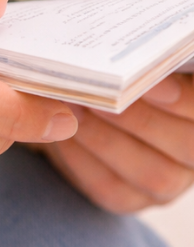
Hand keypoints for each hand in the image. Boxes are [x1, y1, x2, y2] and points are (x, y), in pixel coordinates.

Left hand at [39, 75, 193, 213]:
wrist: (78, 104)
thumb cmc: (113, 75)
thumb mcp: (132, 63)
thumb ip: (146, 62)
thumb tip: (138, 48)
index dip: (186, 100)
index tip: (155, 82)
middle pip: (187, 145)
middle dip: (142, 117)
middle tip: (102, 91)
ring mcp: (169, 183)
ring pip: (152, 173)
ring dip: (108, 138)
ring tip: (76, 108)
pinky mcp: (130, 198)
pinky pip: (112, 187)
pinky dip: (85, 159)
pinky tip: (65, 134)